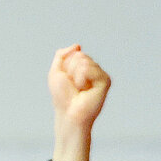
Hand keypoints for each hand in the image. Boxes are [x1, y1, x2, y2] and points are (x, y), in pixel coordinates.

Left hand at [49, 43, 110, 160]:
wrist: (68, 114)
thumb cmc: (62, 98)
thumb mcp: (55, 72)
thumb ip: (62, 55)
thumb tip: (78, 46)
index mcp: (84, 67)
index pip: (75, 54)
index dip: (66, 67)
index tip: (68, 82)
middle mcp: (94, 70)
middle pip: (79, 56)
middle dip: (70, 71)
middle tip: (74, 87)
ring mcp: (100, 75)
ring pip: (83, 61)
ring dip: (75, 76)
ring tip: (79, 89)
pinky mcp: (105, 81)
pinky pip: (88, 68)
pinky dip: (81, 78)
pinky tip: (84, 90)